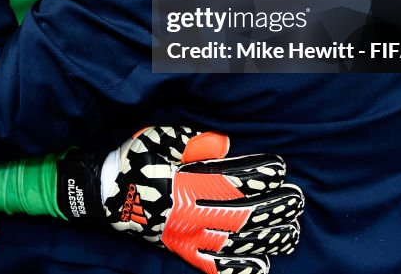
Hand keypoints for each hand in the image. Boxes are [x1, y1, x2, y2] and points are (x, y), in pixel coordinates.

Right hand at [58, 126, 303, 273]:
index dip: (260, 175)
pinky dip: (239, 269)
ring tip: (291, 230)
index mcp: (185, 181)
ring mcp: (188, 235)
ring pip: (236, 242)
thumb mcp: (159, 139)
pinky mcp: (182, 251)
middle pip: (243, 213)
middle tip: (296, 200)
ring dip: (268, 238)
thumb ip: (193, 142)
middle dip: (274, 208)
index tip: (280, 168)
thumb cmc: (135, 161)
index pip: (232, 179)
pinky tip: (262, 266)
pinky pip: (214, 267)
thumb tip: (226, 144)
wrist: (104, 196)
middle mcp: (190, 212)